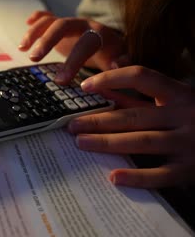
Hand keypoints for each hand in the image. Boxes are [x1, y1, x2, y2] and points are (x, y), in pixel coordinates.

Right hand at [18, 11, 127, 84]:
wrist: (111, 43)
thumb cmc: (113, 55)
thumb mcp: (121, 60)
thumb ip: (122, 63)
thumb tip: (116, 65)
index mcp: (99, 34)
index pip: (84, 44)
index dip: (73, 61)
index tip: (61, 81)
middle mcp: (83, 24)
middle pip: (63, 26)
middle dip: (47, 41)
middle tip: (33, 58)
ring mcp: (70, 23)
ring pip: (50, 20)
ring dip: (35, 32)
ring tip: (23, 48)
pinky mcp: (60, 25)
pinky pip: (46, 17)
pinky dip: (36, 18)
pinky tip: (26, 23)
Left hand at [68, 66, 194, 187]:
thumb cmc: (193, 116)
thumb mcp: (173, 100)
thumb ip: (140, 96)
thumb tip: (101, 89)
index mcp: (179, 93)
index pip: (142, 77)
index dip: (112, 78)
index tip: (84, 86)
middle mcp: (184, 115)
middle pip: (134, 116)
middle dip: (99, 120)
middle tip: (71, 125)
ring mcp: (188, 143)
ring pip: (142, 143)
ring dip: (108, 143)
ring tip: (81, 143)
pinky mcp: (190, 169)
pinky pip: (161, 174)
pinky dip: (137, 177)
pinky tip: (113, 177)